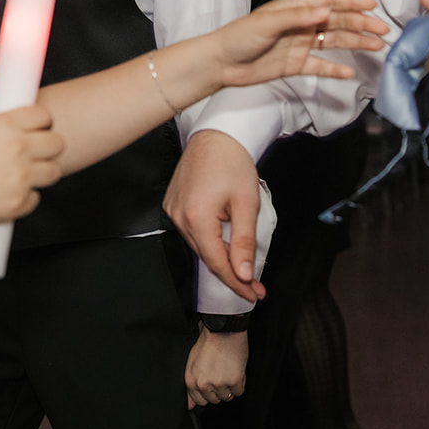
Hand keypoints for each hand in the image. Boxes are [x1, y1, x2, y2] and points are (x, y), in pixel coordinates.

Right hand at [0, 105, 63, 237]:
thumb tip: (6, 108)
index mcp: (4, 125)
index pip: (43, 115)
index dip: (40, 122)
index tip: (37, 127)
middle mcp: (16, 149)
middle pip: (57, 142)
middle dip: (47, 145)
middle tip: (35, 150)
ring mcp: (20, 178)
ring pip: (53, 171)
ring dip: (41, 172)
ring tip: (21, 173)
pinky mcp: (18, 203)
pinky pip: (36, 198)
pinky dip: (25, 197)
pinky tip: (7, 192)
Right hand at [166, 130, 265, 300]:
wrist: (217, 135)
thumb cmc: (233, 163)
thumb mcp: (247, 204)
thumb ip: (244, 242)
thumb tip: (243, 274)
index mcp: (197, 218)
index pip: (217, 263)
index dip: (237, 283)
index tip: (254, 293)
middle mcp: (179, 217)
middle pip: (207, 257)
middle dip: (232, 273)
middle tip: (255, 285)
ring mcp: (173, 211)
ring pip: (199, 246)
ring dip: (221, 257)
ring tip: (243, 265)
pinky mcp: (173, 205)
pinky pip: (192, 233)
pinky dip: (209, 241)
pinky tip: (224, 243)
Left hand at [186, 328, 248, 406]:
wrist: (222, 330)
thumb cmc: (207, 343)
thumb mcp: (192, 363)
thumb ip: (191, 386)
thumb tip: (190, 406)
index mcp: (191, 380)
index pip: (199, 400)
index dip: (207, 392)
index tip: (211, 385)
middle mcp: (203, 384)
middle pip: (214, 400)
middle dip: (218, 389)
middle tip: (220, 373)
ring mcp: (219, 384)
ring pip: (227, 396)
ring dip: (230, 386)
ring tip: (227, 369)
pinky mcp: (234, 381)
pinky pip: (239, 391)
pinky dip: (240, 382)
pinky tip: (235, 369)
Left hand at [213, 0, 386, 88]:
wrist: (220, 64)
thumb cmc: (239, 37)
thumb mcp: (267, 22)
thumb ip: (298, 16)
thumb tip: (326, 9)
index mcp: (295, 9)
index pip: (329, 2)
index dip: (351, 1)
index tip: (372, 3)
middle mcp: (300, 25)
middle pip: (337, 22)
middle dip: (361, 24)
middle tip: (383, 30)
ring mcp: (299, 44)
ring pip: (333, 42)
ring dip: (355, 43)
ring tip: (377, 47)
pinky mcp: (294, 64)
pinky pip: (320, 65)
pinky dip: (335, 69)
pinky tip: (350, 72)